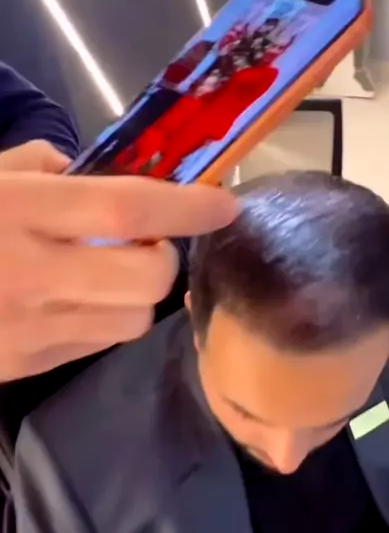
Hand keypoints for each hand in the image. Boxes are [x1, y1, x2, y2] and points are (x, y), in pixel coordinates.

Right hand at [0, 141, 236, 379]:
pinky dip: (101, 318)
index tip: (223, 204)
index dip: (183, 207)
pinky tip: (71, 300)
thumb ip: (38, 167)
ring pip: (130, 321)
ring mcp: (29, 329)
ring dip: (134, 293)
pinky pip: (95, 342)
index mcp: (18, 212)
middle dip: (162, 260)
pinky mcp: (23, 365)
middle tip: (140, 243)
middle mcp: (30, 274)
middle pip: (146, 280)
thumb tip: (87, 173)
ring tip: (101, 273)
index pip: (124, 209)